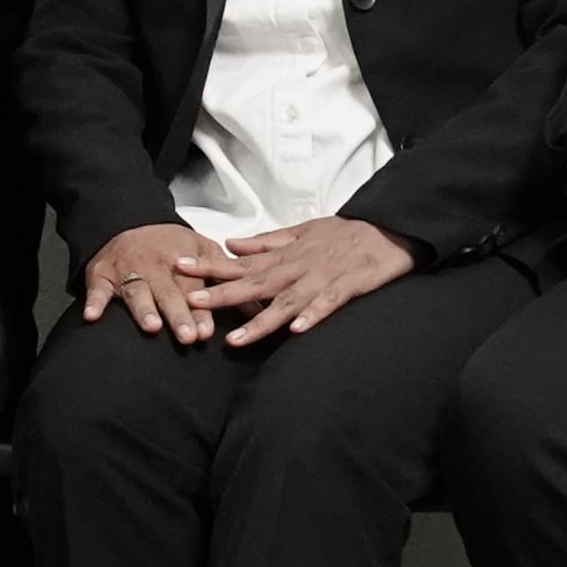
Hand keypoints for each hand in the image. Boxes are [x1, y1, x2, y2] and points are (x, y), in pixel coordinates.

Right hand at [82, 222, 240, 337]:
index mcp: (182, 260)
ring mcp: (127, 270)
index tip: (206, 330)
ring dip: (142, 308)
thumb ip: (227, 279)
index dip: (200, 309)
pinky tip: (92, 316)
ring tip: (151, 326)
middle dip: (178, 314)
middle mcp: (155, 266)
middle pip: (168, 293)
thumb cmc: (170, 244)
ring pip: (136, 291)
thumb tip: (259, 308)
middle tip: (188, 336)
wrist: (128, 221)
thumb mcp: (203, 251)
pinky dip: (94, 302)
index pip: (193, 287)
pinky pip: (96, 289)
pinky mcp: (101, 275)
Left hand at [192, 216, 414, 346]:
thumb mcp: (300, 232)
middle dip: (223, 294)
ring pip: (286, 301)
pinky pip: (328, 303)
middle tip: (192, 302)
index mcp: (285, 255)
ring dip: (260, 320)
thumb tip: (230, 245)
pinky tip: (296, 331)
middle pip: (255, 284)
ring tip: (235, 338)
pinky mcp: (347, 286)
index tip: (179, 267)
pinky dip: (312, 315)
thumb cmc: (342, 233)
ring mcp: (321, 277)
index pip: (241, 263)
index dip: (210, 266)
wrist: (387, 229)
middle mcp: (298, 266)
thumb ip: (265, 242)